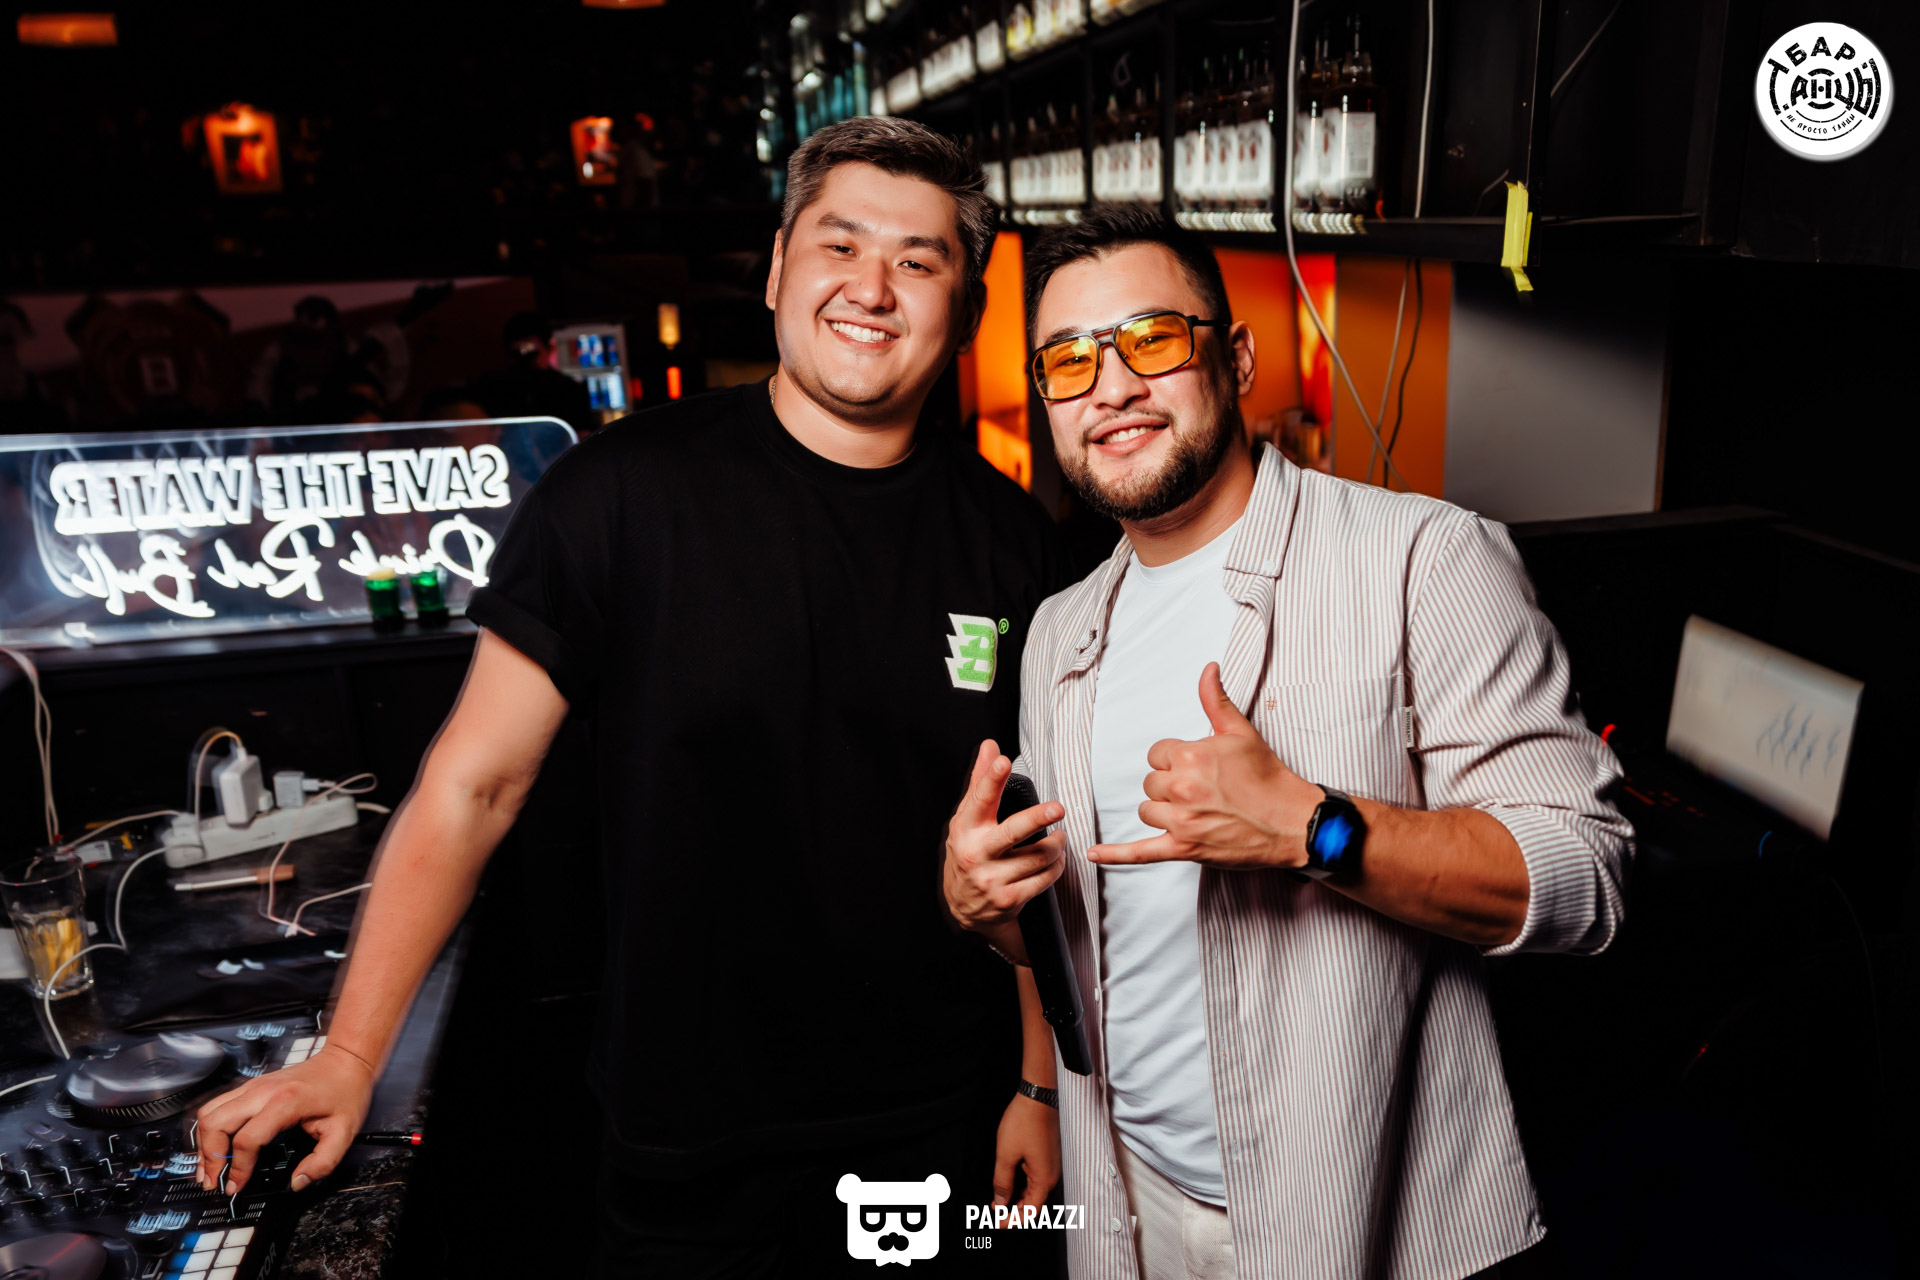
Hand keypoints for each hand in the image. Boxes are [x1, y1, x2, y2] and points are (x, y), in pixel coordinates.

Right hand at [195, 1043, 375, 1195]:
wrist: (345, 1060)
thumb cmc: (345, 1091)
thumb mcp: (344, 1132)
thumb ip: (323, 1163)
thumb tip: (298, 1183)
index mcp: (285, 1102)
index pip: (247, 1139)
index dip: (238, 1168)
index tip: (236, 1187)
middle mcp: (263, 1090)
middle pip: (216, 1122)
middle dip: (209, 1157)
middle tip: (213, 1181)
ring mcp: (254, 1086)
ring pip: (210, 1111)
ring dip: (204, 1143)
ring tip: (209, 1169)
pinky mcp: (251, 1086)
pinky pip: (218, 1106)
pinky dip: (211, 1129)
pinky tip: (216, 1147)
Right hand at [942, 741, 1066, 951]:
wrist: (962, 906)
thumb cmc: (970, 852)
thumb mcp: (968, 820)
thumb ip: (981, 783)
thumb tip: (991, 746)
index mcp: (966, 829)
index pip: (979, 800)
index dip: (991, 779)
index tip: (1004, 761)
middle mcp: (977, 854)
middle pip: (1012, 832)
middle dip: (1037, 818)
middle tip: (1058, 808)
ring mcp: (992, 879)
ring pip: (1038, 856)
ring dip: (1057, 845)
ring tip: (1061, 836)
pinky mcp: (1009, 899)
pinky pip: (1044, 878)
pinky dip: (1057, 866)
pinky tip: (1057, 859)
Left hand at [992, 1093, 1060, 1214]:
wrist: (1038, 1096)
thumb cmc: (1025, 1121)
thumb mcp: (1006, 1154)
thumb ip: (1002, 1182)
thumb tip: (1001, 1202)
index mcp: (1043, 1179)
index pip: (1030, 1212)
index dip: (1013, 1221)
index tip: (998, 1223)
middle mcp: (1051, 1175)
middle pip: (1034, 1204)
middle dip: (1015, 1212)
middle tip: (997, 1215)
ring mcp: (1051, 1165)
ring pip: (1035, 1191)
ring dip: (1018, 1199)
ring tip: (1000, 1201)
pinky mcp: (1048, 1156)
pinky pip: (1036, 1178)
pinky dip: (1023, 1186)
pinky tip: (1010, 1183)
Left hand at [1088, 663, 1323, 868]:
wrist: (1293, 822)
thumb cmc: (1269, 778)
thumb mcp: (1241, 732)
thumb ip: (1215, 700)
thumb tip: (1207, 669)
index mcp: (1191, 757)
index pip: (1157, 754)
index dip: (1175, 760)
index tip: (1198, 768)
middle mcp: (1182, 788)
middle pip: (1151, 782)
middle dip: (1170, 785)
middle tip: (1203, 791)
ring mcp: (1182, 821)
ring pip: (1147, 811)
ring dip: (1163, 811)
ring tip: (1194, 811)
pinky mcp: (1184, 849)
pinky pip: (1141, 853)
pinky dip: (1116, 854)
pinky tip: (1093, 853)